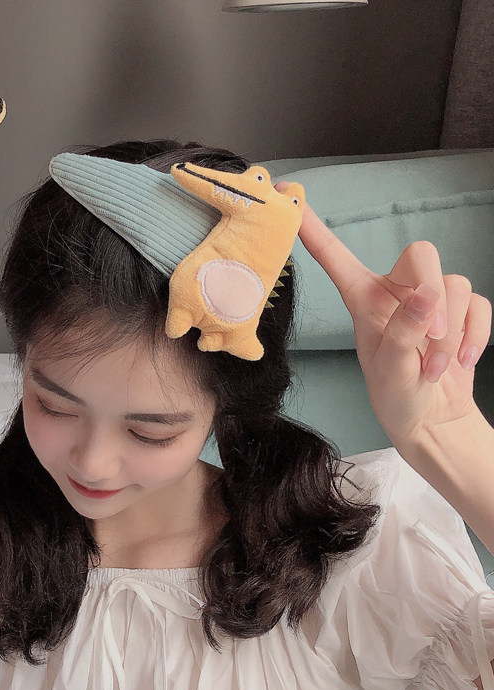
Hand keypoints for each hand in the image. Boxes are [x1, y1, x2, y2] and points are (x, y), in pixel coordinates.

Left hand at [292, 193, 491, 450]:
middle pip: (423, 254)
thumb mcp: (390, 370)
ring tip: (434, 369)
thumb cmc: (396, 395)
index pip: (336, 257)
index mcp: (363, 300)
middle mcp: (396, 291)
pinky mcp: (462, 313)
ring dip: (451, 333)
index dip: (314, 230)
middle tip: (429, 338)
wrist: (431, 419)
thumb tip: (428, 296)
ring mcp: (431, 301)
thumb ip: (404, 332)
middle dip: (434, 291)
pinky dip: (476, 336)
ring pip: (457, 286)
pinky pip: (480, 305)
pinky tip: (461, 362)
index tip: (289, 196)